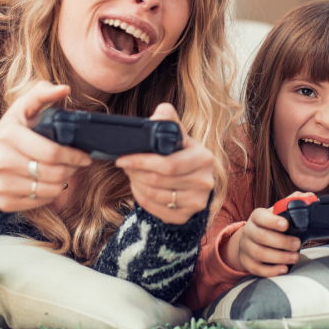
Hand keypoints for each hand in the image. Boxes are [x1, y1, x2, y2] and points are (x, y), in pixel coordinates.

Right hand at [0, 81, 91, 212]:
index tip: (85, 156)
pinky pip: (40, 201)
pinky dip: (51, 193)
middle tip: (77, 164)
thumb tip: (64, 88)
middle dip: (72, 169)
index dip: (74, 156)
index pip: (51, 152)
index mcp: (9, 136)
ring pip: (49, 189)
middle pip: (53, 172)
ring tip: (65, 172)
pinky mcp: (4, 201)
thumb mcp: (22, 110)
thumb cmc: (9, 133)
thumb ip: (42, 94)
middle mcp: (1, 161)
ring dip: (64, 181)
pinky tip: (49, 182)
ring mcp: (1, 184)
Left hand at [115, 103, 213, 224]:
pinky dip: (141, 198)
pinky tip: (140, 188)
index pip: (169, 164)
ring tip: (132, 174)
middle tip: (124, 164)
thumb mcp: (179, 136)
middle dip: (135, 172)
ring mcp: (198, 201)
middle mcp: (205, 181)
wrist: (194, 182)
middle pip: (158, 180)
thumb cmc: (181, 155)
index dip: (141, 161)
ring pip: (154, 194)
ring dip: (136, 183)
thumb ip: (169, 120)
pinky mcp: (186, 216)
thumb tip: (160, 112)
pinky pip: (154, 208)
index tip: (122, 158)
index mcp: (204, 158)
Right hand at [224, 205, 301, 275]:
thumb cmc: (270, 225)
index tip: (286, 225)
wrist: (251, 239)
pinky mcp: (246, 262)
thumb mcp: (278, 213)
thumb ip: (292, 203)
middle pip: (261, 236)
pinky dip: (271, 271)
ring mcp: (245, 247)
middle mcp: (248, 231)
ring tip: (295, 257)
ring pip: (259, 253)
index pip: (260, 216)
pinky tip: (284, 269)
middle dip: (282, 242)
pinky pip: (256, 269)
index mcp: (257, 216)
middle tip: (297, 244)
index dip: (273, 221)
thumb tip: (309, 197)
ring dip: (279, 257)